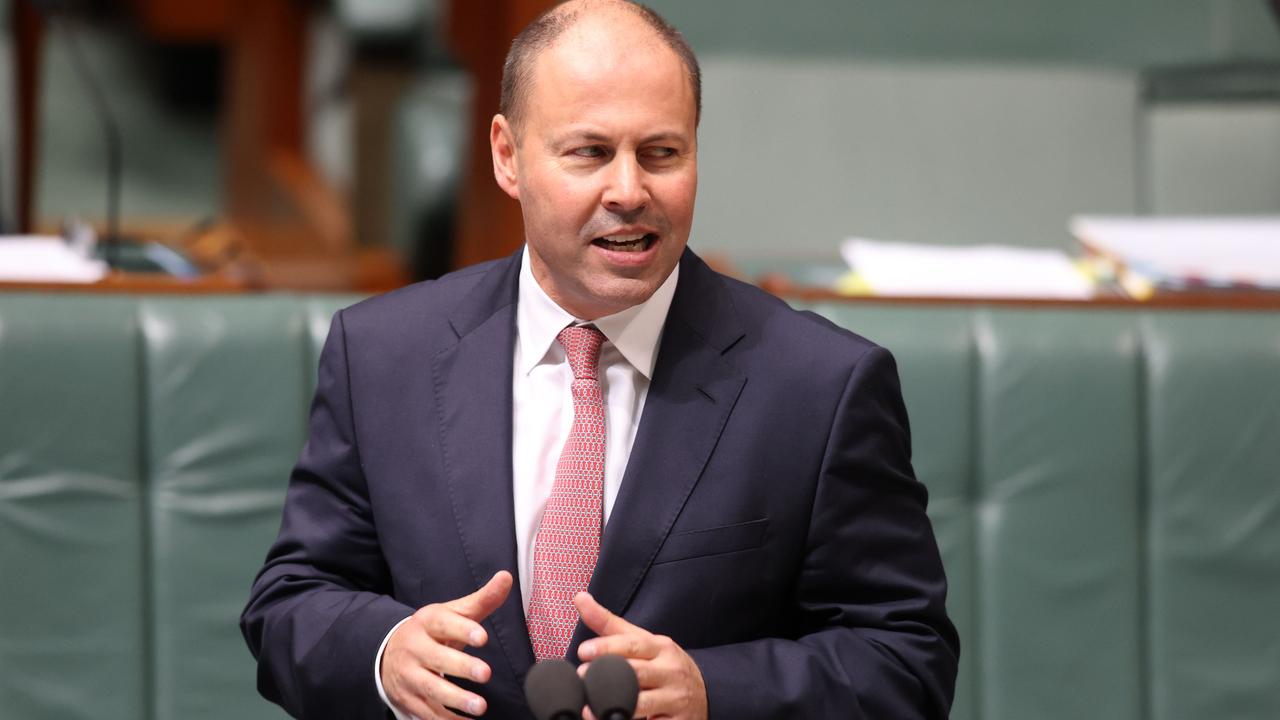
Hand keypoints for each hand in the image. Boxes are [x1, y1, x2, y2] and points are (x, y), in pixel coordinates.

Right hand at [381, 571, 512, 717]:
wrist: (388, 653)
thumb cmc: (431, 631)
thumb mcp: (451, 613)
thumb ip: (481, 600)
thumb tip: (506, 577)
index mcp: (426, 623)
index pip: (443, 623)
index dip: (463, 629)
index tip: (483, 637)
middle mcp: (414, 648)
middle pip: (436, 658)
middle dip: (461, 667)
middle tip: (485, 673)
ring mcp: (409, 675)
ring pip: (430, 688)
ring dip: (455, 699)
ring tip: (480, 706)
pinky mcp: (408, 699)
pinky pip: (427, 712)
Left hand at [574, 592, 707, 719]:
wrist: (706, 693)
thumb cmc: (664, 665)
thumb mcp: (642, 642)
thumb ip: (610, 624)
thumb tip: (580, 598)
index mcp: (661, 648)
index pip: (633, 645)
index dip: (607, 647)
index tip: (583, 651)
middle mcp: (670, 672)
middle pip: (636, 673)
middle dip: (607, 676)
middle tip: (582, 677)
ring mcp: (675, 699)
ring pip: (642, 704)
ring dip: (616, 706)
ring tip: (590, 709)